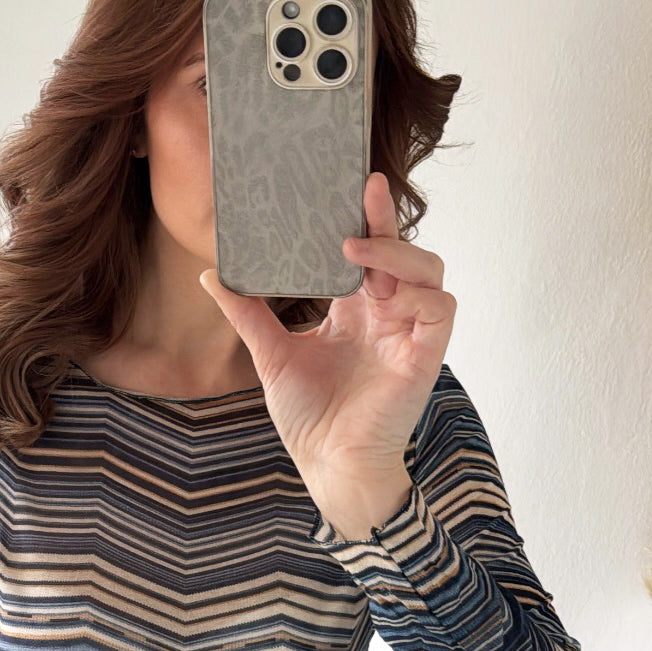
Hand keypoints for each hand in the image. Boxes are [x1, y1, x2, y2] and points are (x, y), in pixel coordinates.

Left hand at [199, 171, 454, 492]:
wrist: (327, 465)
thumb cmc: (310, 417)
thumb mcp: (270, 354)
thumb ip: (248, 313)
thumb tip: (211, 274)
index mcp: (357, 310)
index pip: (367, 252)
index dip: (364, 220)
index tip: (345, 185)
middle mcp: (387, 315)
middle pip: (402, 249)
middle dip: (386, 218)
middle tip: (363, 188)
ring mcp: (409, 333)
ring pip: (429, 269)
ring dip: (398, 252)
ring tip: (355, 247)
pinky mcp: (424, 356)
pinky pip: (440, 309)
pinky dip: (421, 293)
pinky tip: (388, 291)